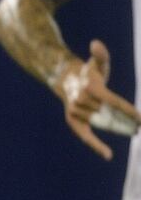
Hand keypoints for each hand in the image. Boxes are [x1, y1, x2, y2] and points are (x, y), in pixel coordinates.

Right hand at [55, 39, 140, 158]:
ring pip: (102, 122)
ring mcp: (77, 111)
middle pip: (110, 114)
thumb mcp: (98, 63)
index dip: (129, 111)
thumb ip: (100, 54)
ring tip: (133, 130)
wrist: (65, 80)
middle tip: (140, 127)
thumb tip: (95, 44)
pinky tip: (108, 155)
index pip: (114, 102)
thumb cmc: (88, 72)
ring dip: (117, 126)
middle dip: (127, 121)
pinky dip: (96, 146)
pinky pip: (85, 135)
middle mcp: (83, 101)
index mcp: (92, 88)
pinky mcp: (73, 121)